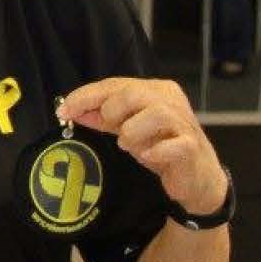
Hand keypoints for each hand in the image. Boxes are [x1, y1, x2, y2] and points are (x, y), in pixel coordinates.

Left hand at [58, 78, 227, 218]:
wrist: (197, 177)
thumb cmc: (162, 147)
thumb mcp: (128, 129)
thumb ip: (104, 118)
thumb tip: (73, 110)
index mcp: (156, 90)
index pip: (116, 84)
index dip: (86, 96)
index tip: (63, 110)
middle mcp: (171, 101)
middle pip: (132, 94)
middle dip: (112, 114)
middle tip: (112, 131)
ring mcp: (183, 123)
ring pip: (151, 116)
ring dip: (132, 135)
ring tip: (133, 146)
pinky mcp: (190, 147)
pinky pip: (167, 147)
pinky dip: (154, 153)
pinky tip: (151, 157)